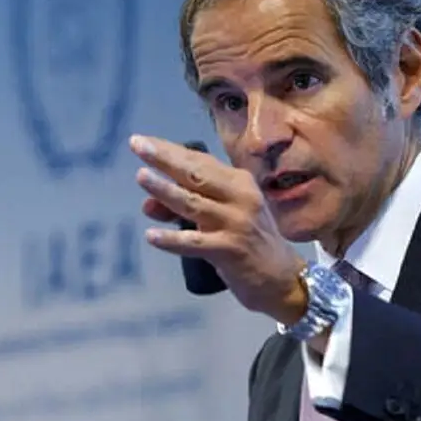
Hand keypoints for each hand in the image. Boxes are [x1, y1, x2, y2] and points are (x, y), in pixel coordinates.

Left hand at [131, 134, 307, 324]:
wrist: (283, 278)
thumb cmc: (250, 242)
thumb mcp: (222, 218)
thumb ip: (188, 207)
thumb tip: (148, 204)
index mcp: (240, 183)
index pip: (200, 161)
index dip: (170, 150)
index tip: (143, 141)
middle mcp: (241, 197)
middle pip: (196, 174)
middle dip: (165, 158)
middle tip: (137, 145)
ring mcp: (236, 223)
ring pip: (193, 203)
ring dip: (165, 190)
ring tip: (141, 177)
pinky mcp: (230, 250)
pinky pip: (195, 243)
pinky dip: (172, 239)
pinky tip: (151, 236)